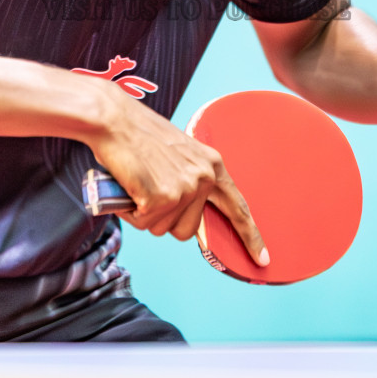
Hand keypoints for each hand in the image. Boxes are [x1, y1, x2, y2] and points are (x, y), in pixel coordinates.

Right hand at [84, 80, 269, 265]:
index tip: (262, 258)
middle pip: (188, 229)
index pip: (237, 206)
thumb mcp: (179, 154)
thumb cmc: (138, 134)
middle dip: (166, 219)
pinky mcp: (161, 198)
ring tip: (138, 185)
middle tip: (149, 192)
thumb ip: (191, 180)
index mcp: (212, 164)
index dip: (250, 236)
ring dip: (146, 215)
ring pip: (163, 229)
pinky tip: (129, 188)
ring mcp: (185, 189)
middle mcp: (204, 177)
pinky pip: (144, 223)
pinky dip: (131, 212)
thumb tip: (189, 215)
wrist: (114, 119)